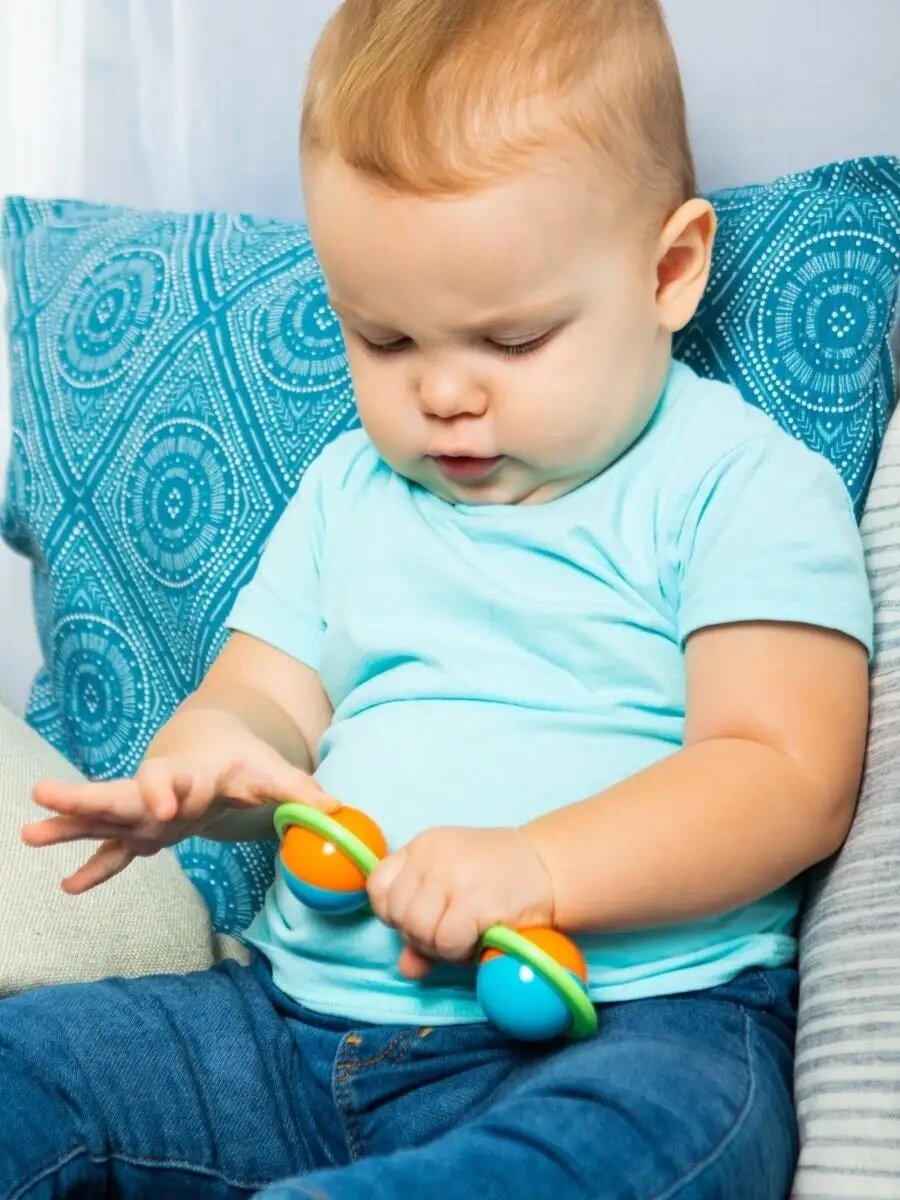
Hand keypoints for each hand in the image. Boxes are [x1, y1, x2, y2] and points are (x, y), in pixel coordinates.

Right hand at [22, 720, 336, 893]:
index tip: (161, 807)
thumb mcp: (273, 771)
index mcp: (190, 776)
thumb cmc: (242, 760)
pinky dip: (95, 868)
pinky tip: (69, 887)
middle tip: (44, 796)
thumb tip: (339, 813)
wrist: (212, 745)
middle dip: (85, 799)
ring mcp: (143, 813)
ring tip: (29, 831)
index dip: (164, 792)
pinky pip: (114, 852)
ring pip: (102, 820)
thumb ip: (301, 792)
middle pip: (119, 795)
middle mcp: (158, 792)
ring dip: (68, 827)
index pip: (170, 781)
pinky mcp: (140, 831)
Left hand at [366, 826, 555, 978]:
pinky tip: (478, 940)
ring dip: (439, 947)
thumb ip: (426, 927)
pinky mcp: (473, 897)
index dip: (393, 912)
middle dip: (419, 936)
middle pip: (396, 913)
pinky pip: (445, 942)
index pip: (377, 885)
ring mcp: (451, 873)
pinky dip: (459, 953)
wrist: (553, 866)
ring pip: (417, 930)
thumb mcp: (457, 893)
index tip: (422, 918)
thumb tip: (406, 968)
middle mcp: (431, 854)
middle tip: (452, 935)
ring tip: (466, 938)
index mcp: (423, 845)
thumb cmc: (502, 880)